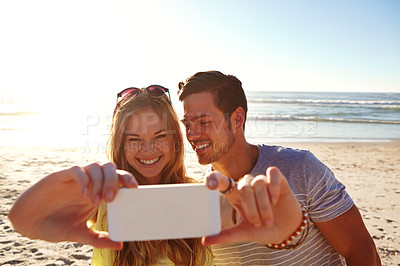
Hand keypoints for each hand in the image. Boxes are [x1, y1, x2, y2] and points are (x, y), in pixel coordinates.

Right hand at [8, 163, 137, 248]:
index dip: (127, 178)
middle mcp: (88, 182)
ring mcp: (75, 178)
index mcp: (97, 191)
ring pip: (94, 166)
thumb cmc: (55, 225)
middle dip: (113, 180)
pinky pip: (76, 170)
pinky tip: (83, 194)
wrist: (29, 223)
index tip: (135, 188)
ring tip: (96, 201)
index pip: (117, 178)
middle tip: (111, 199)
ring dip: (99, 181)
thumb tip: (120, 244)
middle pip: (108, 168)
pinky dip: (83, 180)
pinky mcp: (60, 176)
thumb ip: (98, 238)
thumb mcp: (80, 234)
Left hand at [203, 167, 301, 245]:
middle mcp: (247, 185)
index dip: (214, 179)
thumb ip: (226, 235)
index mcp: (235, 195)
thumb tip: (205, 241)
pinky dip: (274, 187)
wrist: (287, 231)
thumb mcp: (243, 233)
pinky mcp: (278, 179)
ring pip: (258, 183)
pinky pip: (272, 174)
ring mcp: (262, 181)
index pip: (221, 181)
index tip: (210, 185)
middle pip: (244, 187)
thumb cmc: (262, 229)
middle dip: (252, 208)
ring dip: (264, 205)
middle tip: (258, 223)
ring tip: (269, 220)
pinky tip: (275, 200)